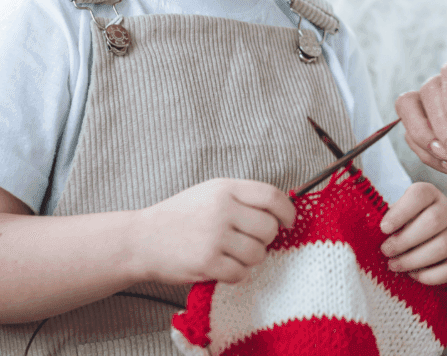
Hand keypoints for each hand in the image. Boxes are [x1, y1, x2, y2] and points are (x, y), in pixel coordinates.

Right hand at [131, 178, 295, 285]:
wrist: (141, 239)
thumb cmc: (181, 215)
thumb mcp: (211, 192)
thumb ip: (243, 197)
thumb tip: (280, 209)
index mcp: (226, 188)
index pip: (271, 196)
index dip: (287, 211)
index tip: (288, 222)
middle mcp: (222, 210)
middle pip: (268, 228)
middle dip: (266, 238)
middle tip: (252, 241)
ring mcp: (214, 237)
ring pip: (257, 253)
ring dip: (252, 258)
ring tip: (236, 255)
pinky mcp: (206, 263)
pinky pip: (240, 273)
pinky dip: (237, 274)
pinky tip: (225, 267)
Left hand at [379, 182, 446, 284]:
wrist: (420, 239)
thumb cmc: (400, 226)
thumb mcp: (394, 215)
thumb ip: (386, 220)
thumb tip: (371, 231)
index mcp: (430, 194)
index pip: (420, 195)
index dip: (401, 212)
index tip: (383, 228)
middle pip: (433, 221)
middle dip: (405, 240)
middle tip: (385, 251)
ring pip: (443, 246)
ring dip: (414, 259)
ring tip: (393, 265)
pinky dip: (430, 276)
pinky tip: (412, 275)